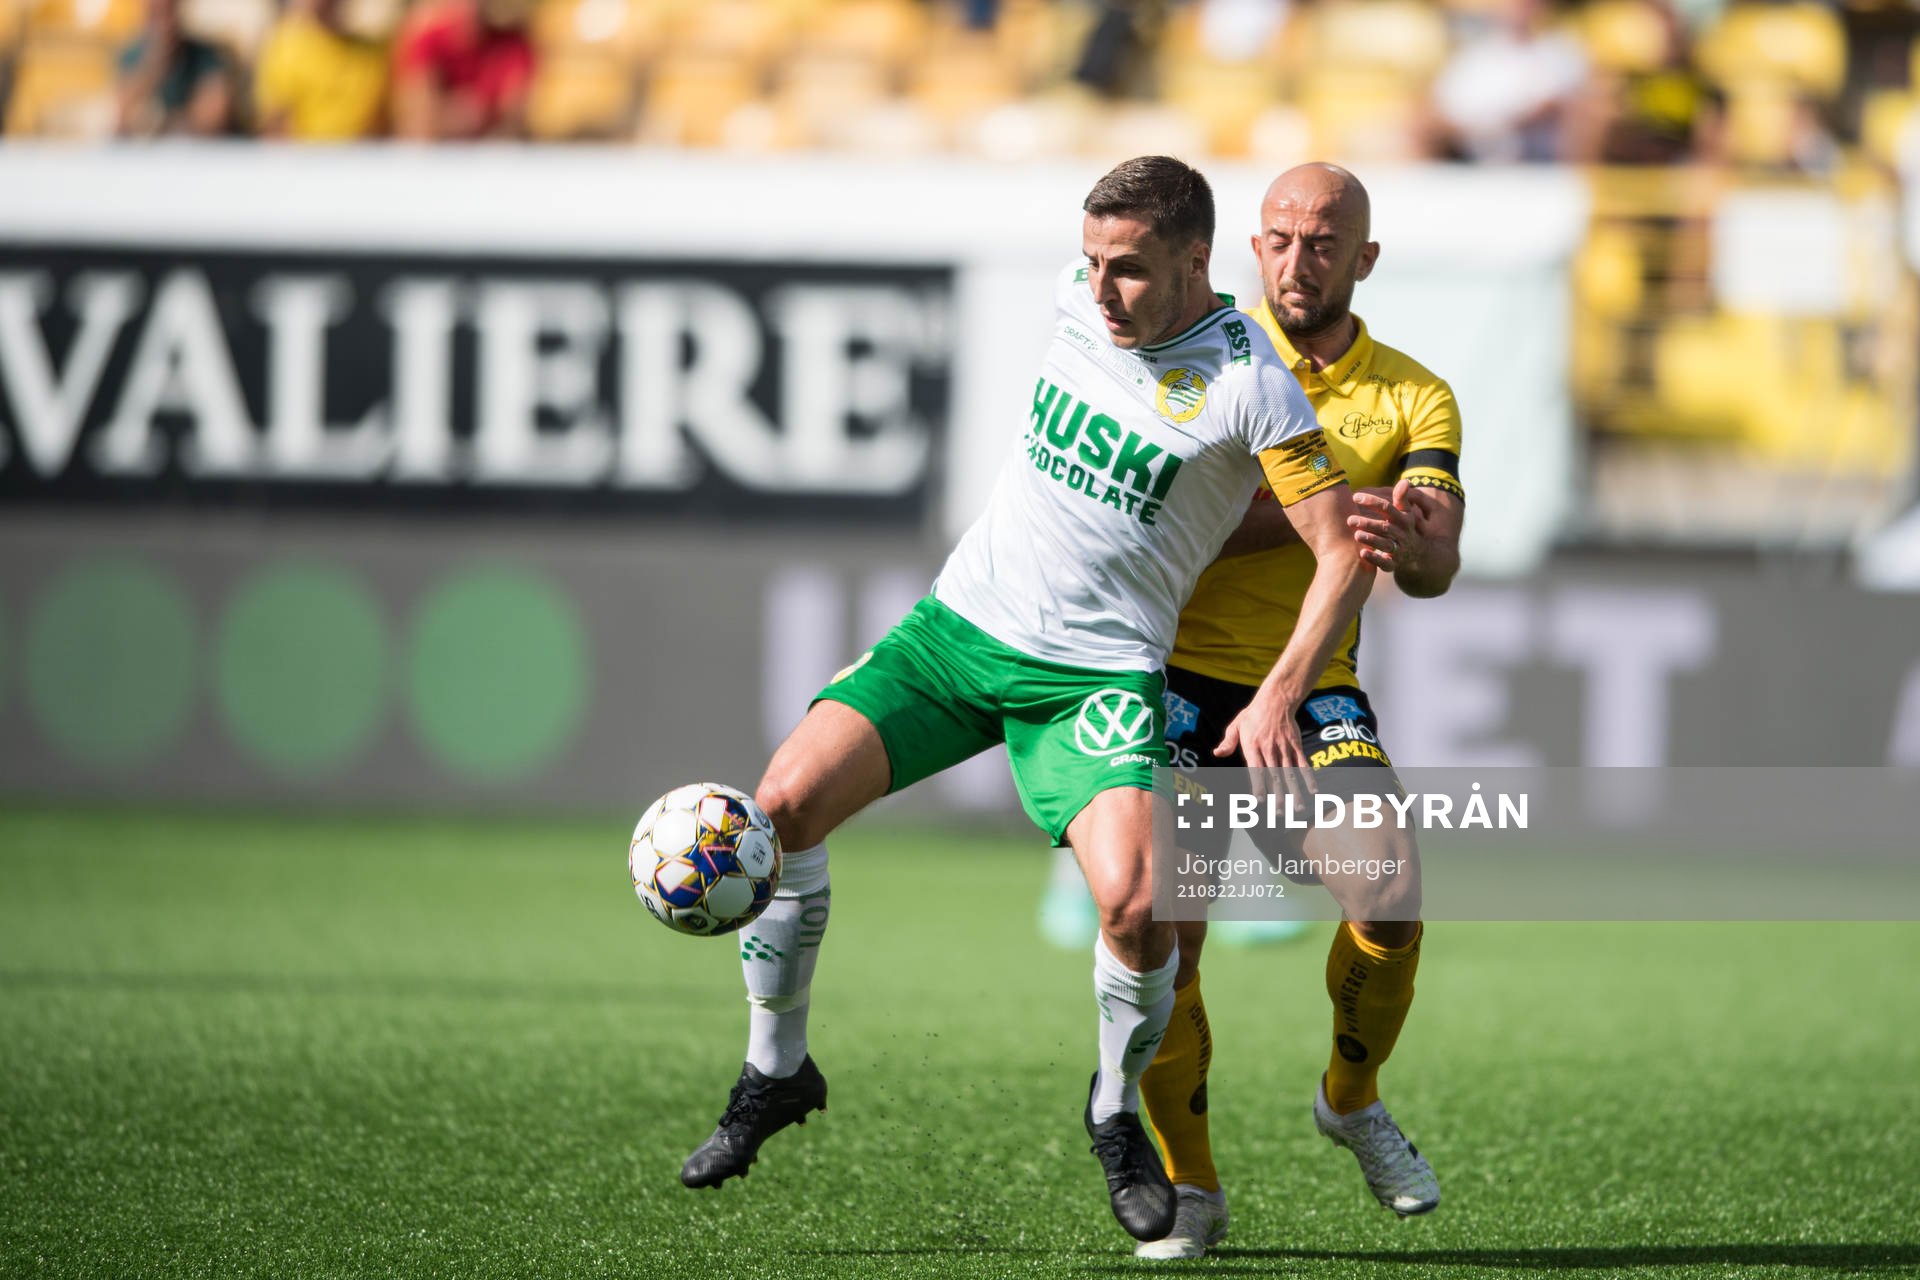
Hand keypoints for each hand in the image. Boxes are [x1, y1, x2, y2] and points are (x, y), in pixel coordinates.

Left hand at [1215, 686, 1315, 807]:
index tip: (1259, 801)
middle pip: (1274, 776)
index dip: (1258, 785)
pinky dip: (1308, 777)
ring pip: (1290, 773)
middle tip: (1280, 813)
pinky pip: (1303, 763)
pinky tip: (1313, 791)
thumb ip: (1228, 742)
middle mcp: (1269, 749)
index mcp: (1252, 746)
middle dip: (1278, 796)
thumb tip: (1217, 753)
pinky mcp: (1296, 744)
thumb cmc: (1253, 714)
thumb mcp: (1237, 725)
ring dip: (1295, 792)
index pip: (1256, 770)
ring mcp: (1284, 747)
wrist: (1276, 699)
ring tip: (1298, 808)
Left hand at [1348, 478, 1440, 573]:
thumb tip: (1405, 481)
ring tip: (1356, 535)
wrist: (1418, 553)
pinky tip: (1362, 553)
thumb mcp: (1406, 513)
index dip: (1372, 501)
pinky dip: (1375, 559)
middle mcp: (1401, 534)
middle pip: (1384, 527)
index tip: (1355, 497)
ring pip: (1385, 544)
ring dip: (1371, 540)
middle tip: (1350, 519)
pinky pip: (1385, 563)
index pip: (1388, 508)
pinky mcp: (1393, 563)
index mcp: (1403, 519)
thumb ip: (1401, 498)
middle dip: (1368, 523)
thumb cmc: (1404, 528)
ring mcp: (1398, 549)